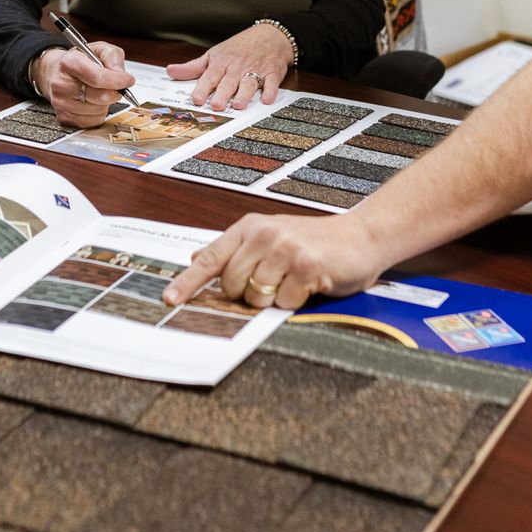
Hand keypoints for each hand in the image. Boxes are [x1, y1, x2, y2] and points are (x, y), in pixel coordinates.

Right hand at [35, 43, 135, 127]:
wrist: (56, 73)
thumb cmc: (79, 61)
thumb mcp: (98, 49)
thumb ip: (113, 57)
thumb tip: (121, 75)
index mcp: (69, 63)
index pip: (97, 77)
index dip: (117, 80)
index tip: (128, 80)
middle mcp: (61, 84)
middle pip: (100, 96)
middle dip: (114, 92)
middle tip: (115, 86)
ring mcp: (61, 103)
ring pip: (99, 110)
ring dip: (106, 103)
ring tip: (98, 92)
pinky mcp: (64, 117)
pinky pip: (94, 121)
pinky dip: (99, 113)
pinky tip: (93, 102)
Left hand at [163, 211, 387, 310]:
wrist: (361, 237)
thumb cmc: (314, 241)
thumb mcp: (271, 237)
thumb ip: (235, 249)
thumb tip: (196, 258)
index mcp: (250, 228)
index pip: (210, 257)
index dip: (188, 281)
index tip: (170, 298)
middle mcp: (264, 235)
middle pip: (231, 284)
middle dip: (247, 293)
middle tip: (272, 281)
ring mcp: (285, 249)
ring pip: (256, 296)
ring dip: (273, 298)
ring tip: (292, 281)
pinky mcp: (306, 267)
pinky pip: (284, 302)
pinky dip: (295, 301)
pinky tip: (309, 284)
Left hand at [164, 23, 292, 108]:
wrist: (270, 35)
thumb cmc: (239, 47)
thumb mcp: (214, 54)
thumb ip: (193, 67)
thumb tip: (170, 72)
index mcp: (222, 62)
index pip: (210, 76)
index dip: (203, 88)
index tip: (196, 99)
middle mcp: (237, 67)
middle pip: (228, 82)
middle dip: (222, 93)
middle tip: (216, 105)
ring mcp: (255, 69)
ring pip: (249, 83)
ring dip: (244, 94)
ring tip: (238, 105)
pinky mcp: (272, 73)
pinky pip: (271, 82)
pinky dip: (270, 91)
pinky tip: (267, 100)